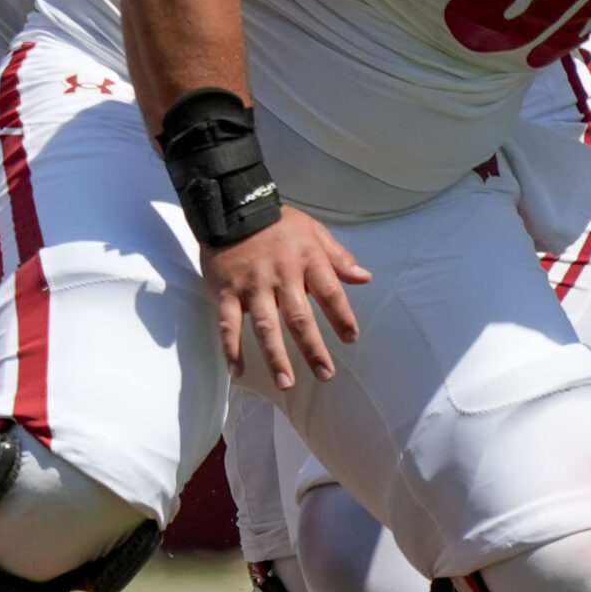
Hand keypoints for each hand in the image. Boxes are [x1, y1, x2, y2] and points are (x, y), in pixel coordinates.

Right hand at [199, 211, 370, 390]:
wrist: (232, 208)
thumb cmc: (278, 222)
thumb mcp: (313, 231)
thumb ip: (338, 257)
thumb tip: (364, 278)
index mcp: (306, 260)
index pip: (330, 293)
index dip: (342, 317)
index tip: (351, 339)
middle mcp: (281, 276)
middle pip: (299, 318)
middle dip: (313, 349)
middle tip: (325, 375)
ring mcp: (252, 286)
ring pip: (265, 326)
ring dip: (275, 357)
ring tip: (286, 382)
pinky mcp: (226, 291)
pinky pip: (228, 324)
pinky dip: (231, 348)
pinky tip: (237, 371)